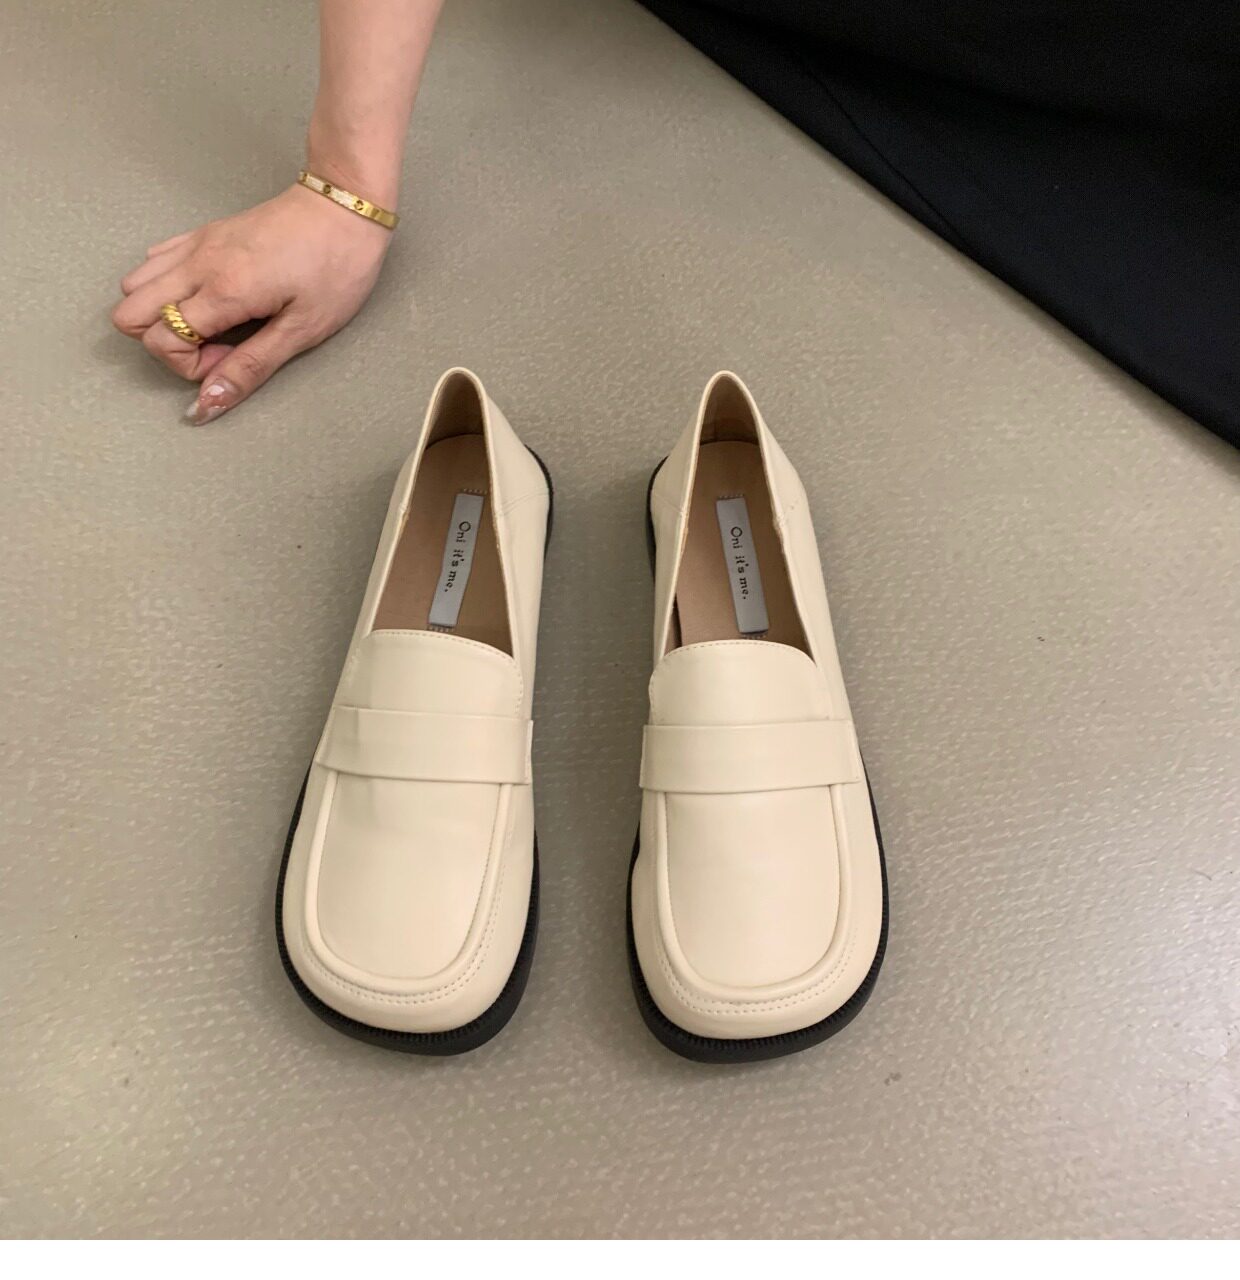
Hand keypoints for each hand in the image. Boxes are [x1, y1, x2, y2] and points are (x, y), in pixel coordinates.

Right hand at [112, 183, 391, 422]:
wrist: (344, 204)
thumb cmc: (335, 267)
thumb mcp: (302, 330)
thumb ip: (250, 367)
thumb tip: (209, 403)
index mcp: (222, 291)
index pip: (160, 339)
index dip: (188, 365)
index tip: (228, 360)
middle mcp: (197, 264)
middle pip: (129, 313)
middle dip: (165, 343)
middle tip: (218, 346)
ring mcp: (195, 245)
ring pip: (134, 286)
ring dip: (161, 315)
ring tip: (215, 323)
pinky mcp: (202, 234)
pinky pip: (155, 261)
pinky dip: (166, 288)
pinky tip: (209, 297)